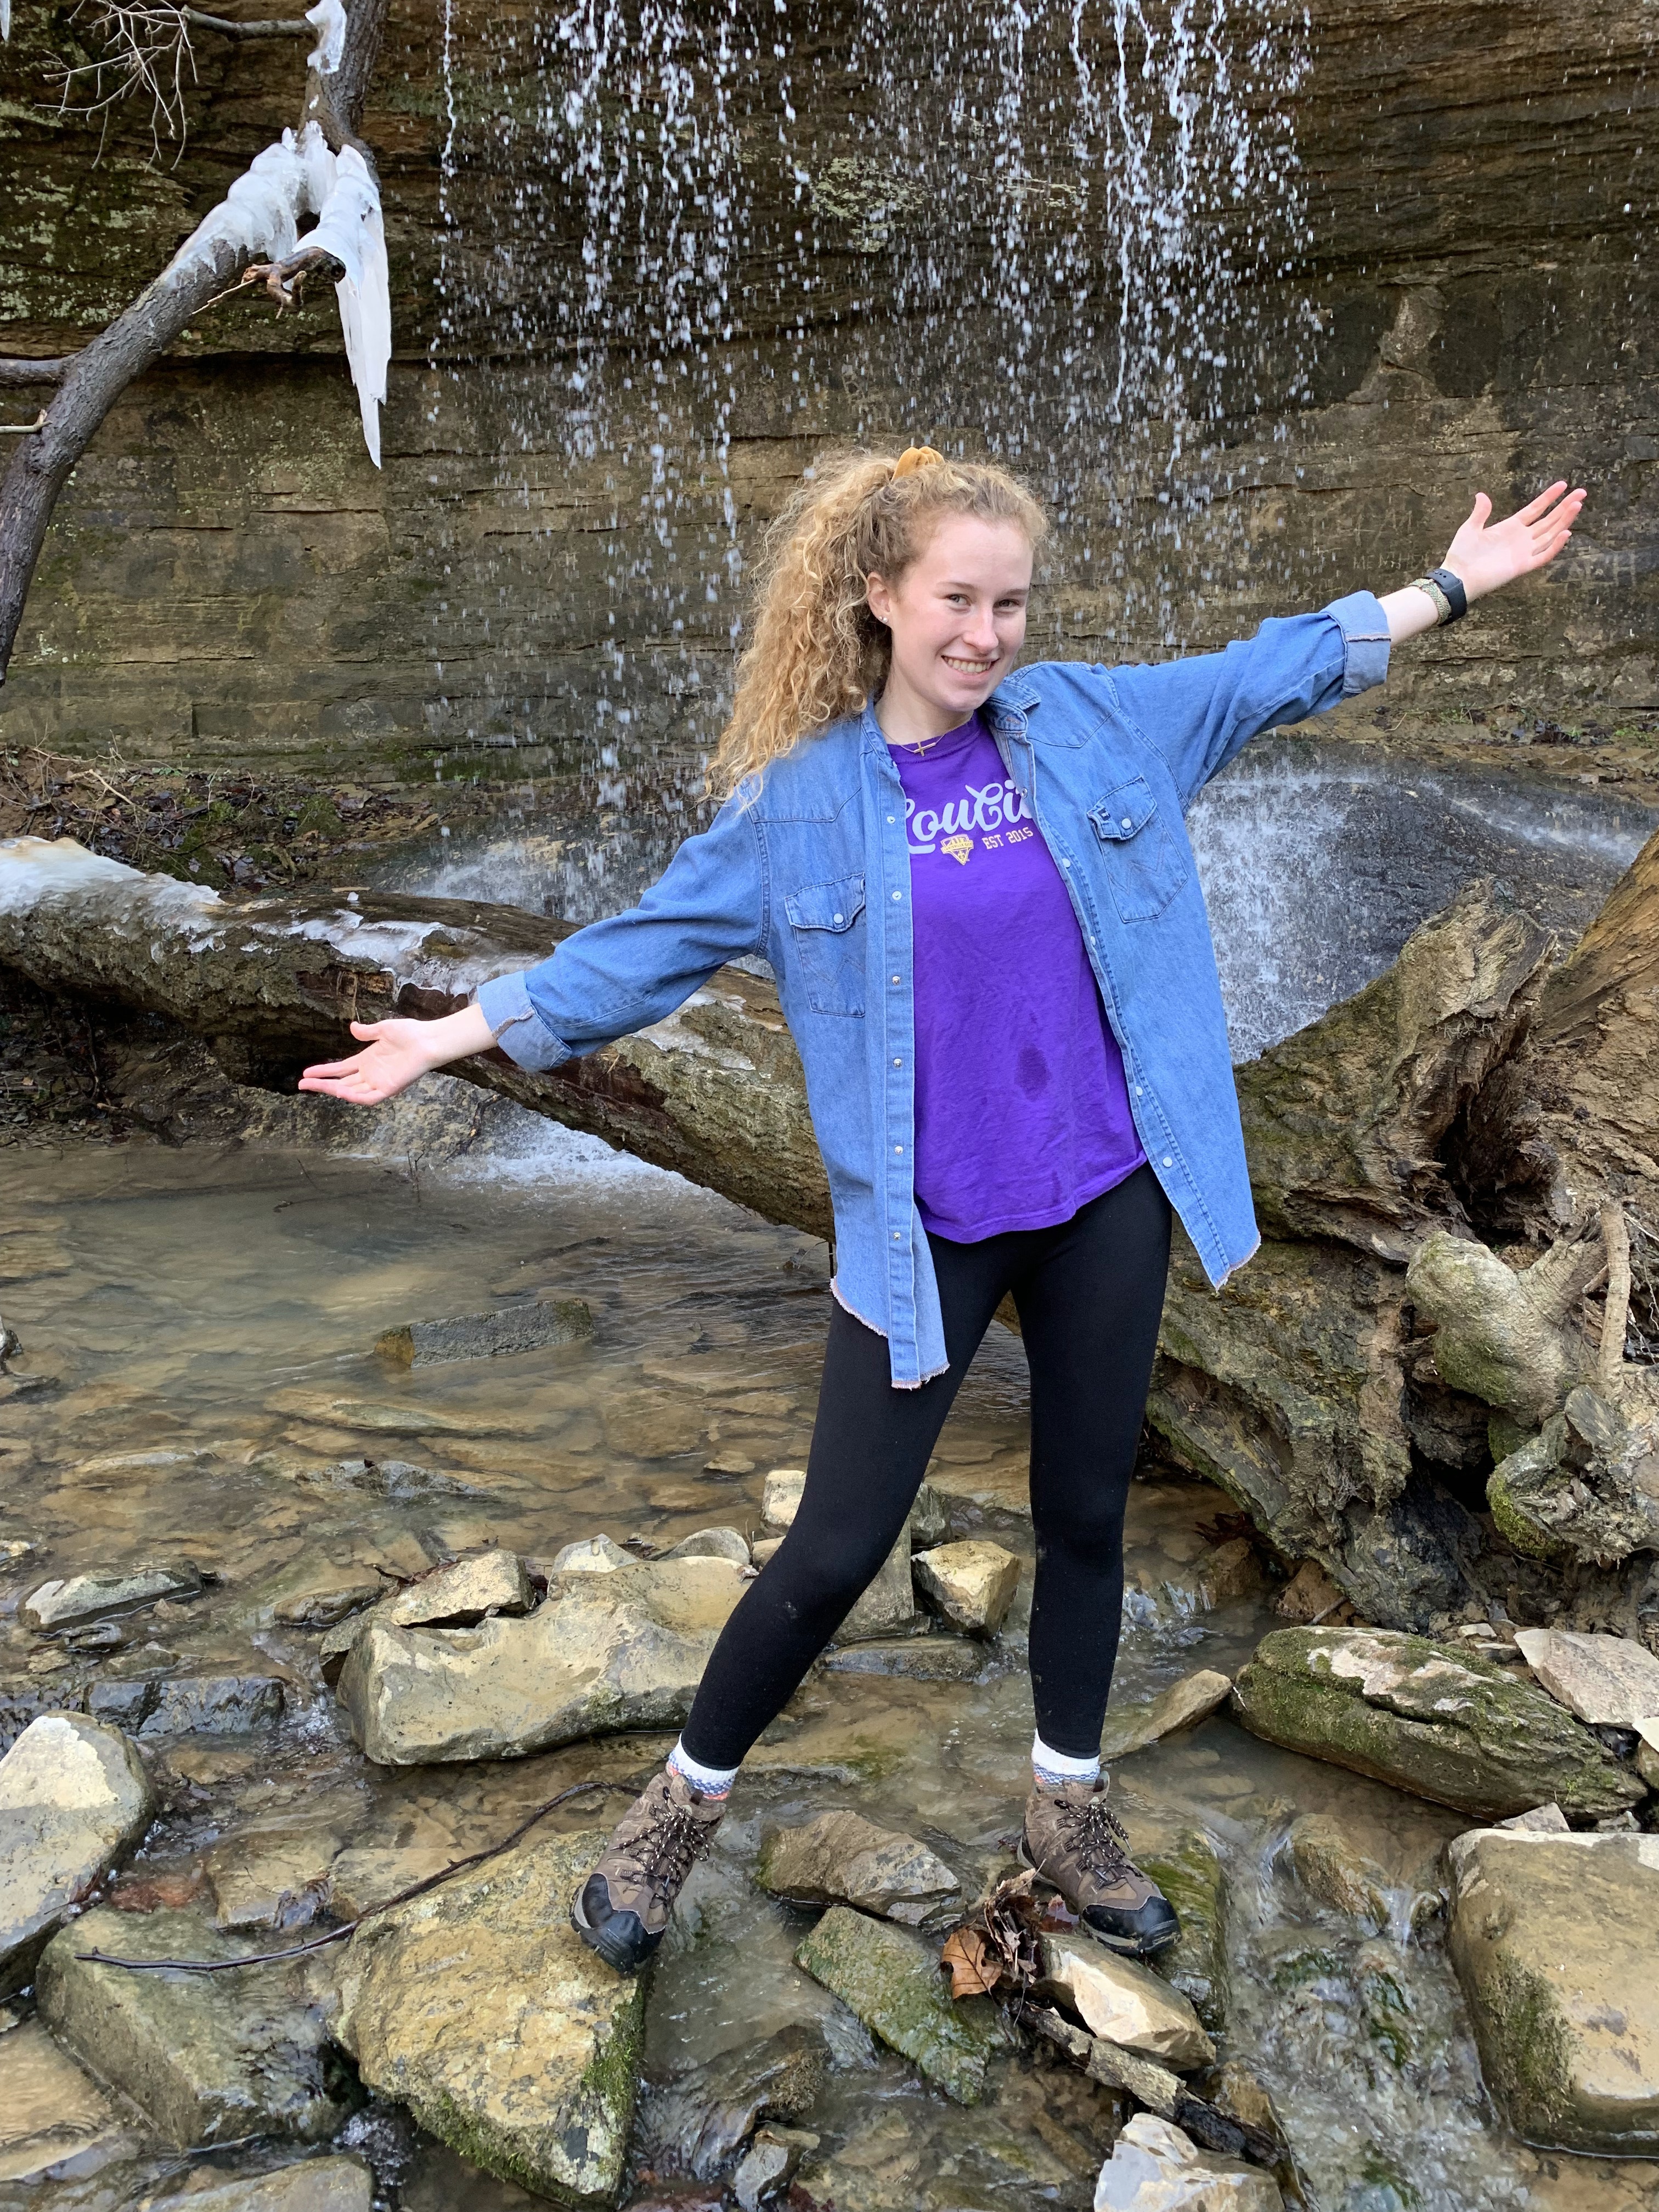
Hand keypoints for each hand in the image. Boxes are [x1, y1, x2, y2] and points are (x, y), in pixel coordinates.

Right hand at [298, 1007, 490, 1104]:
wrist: (429, 1040)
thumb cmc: (410, 1033)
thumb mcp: (383, 1029)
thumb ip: (367, 1031)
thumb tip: (352, 1027)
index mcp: (367, 1060)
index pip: (340, 1069)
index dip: (323, 1071)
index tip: (306, 1072)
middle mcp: (370, 1074)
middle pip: (341, 1082)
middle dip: (321, 1083)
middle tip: (302, 1084)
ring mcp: (379, 1082)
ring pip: (351, 1091)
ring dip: (333, 1090)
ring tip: (314, 1086)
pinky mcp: (389, 1089)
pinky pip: (368, 1098)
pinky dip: (354, 1097)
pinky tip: (340, 1092)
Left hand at [1440, 481, 1584, 602]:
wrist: (1457, 577)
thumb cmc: (1461, 555)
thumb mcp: (1470, 528)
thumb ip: (1481, 512)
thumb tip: (1482, 495)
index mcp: (1510, 527)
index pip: (1535, 509)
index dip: (1549, 497)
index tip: (1563, 484)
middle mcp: (1521, 539)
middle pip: (1548, 520)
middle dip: (1565, 506)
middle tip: (1582, 492)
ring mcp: (1523, 552)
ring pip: (1550, 535)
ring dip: (1564, 521)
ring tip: (1578, 505)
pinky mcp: (1522, 566)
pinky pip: (1543, 556)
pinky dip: (1555, 546)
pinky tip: (1566, 533)